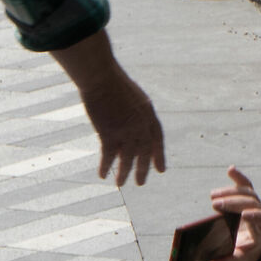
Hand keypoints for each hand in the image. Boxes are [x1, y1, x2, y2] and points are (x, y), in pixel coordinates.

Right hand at [79, 68, 164, 186]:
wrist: (100, 76)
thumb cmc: (112, 81)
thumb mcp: (130, 96)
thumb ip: (134, 113)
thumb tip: (129, 126)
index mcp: (148, 113)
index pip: (158, 139)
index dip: (159, 155)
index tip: (160, 170)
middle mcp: (140, 125)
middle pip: (144, 152)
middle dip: (143, 169)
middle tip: (140, 183)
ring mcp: (126, 131)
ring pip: (127, 159)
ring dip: (124, 173)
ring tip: (120, 184)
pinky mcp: (109, 134)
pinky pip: (108, 156)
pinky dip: (105, 166)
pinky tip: (101, 175)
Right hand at [205, 167, 260, 260]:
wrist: (260, 239)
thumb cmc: (252, 250)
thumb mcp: (245, 259)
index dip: (255, 216)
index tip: (244, 215)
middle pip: (251, 202)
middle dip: (234, 202)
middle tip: (216, 205)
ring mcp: (256, 202)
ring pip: (246, 192)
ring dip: (230, 192)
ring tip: (213, 196)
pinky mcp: (248, 197)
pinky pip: (245, 184)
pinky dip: (239, 177)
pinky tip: (230, 170)